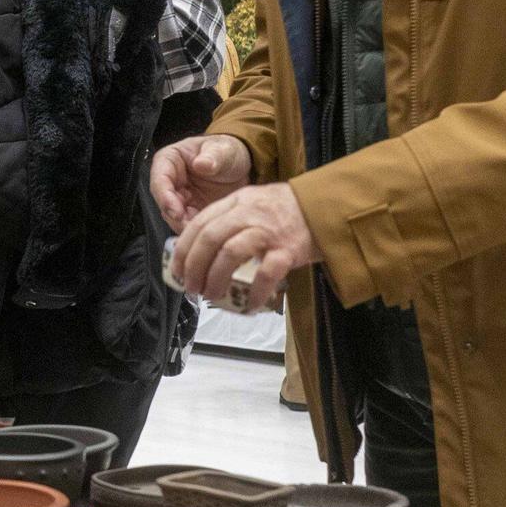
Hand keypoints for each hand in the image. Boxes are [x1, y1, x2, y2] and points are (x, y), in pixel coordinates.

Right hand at [151, 134, 253, 229]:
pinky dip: (196, 230)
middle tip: (190, 228)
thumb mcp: (223, 150)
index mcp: (169, 160)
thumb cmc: (227, 152)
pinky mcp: (190, 212)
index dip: (165, 198)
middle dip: (176, 218)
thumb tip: (201, 164)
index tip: (177, 212)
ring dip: (185, 226)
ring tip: (202, 232)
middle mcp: (170, 181)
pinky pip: (188, 224)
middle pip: (164, 203)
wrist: (242, 166)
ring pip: (174, 217)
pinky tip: (207, 232)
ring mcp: (179, 198)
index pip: (159, 180)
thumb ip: (213, 156)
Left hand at [168, 183, 319, 311]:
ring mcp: (269, 231)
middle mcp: (249, 213)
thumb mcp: (253, 204)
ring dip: (215, 278)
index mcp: (236, 201)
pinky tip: (249, 305)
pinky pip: (265, 274)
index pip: (199, 223)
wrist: (328, 208)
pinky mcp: (289, 250)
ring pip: (230, 253)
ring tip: (211, 295)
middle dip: (194, 266)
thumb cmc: (288, 211)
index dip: (183, 249)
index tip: (177, 270)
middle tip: (191, 287)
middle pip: (210, 238)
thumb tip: (201, 252)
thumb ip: (229, 220)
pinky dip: (254, 292)